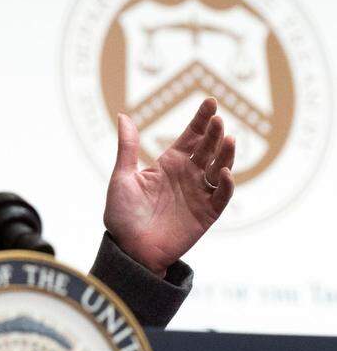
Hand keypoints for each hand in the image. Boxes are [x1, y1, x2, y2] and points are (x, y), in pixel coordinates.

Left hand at [103, 97, 234, 276]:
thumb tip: (123, 115)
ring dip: (225, 155)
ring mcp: (198, 194)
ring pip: (219, 169)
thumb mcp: (122, 177)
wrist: (128, 249)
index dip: (201, 120)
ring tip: (228, 139)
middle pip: (207, 149)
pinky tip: (224, 172)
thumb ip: (128, 148)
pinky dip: (226, 185)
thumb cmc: (122, 215)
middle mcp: (188, 176)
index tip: (210, 101)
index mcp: (169, 164)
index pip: (191, 137)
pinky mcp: (206, 214)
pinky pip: (221, 197)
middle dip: (214, 134)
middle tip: (218, 120)